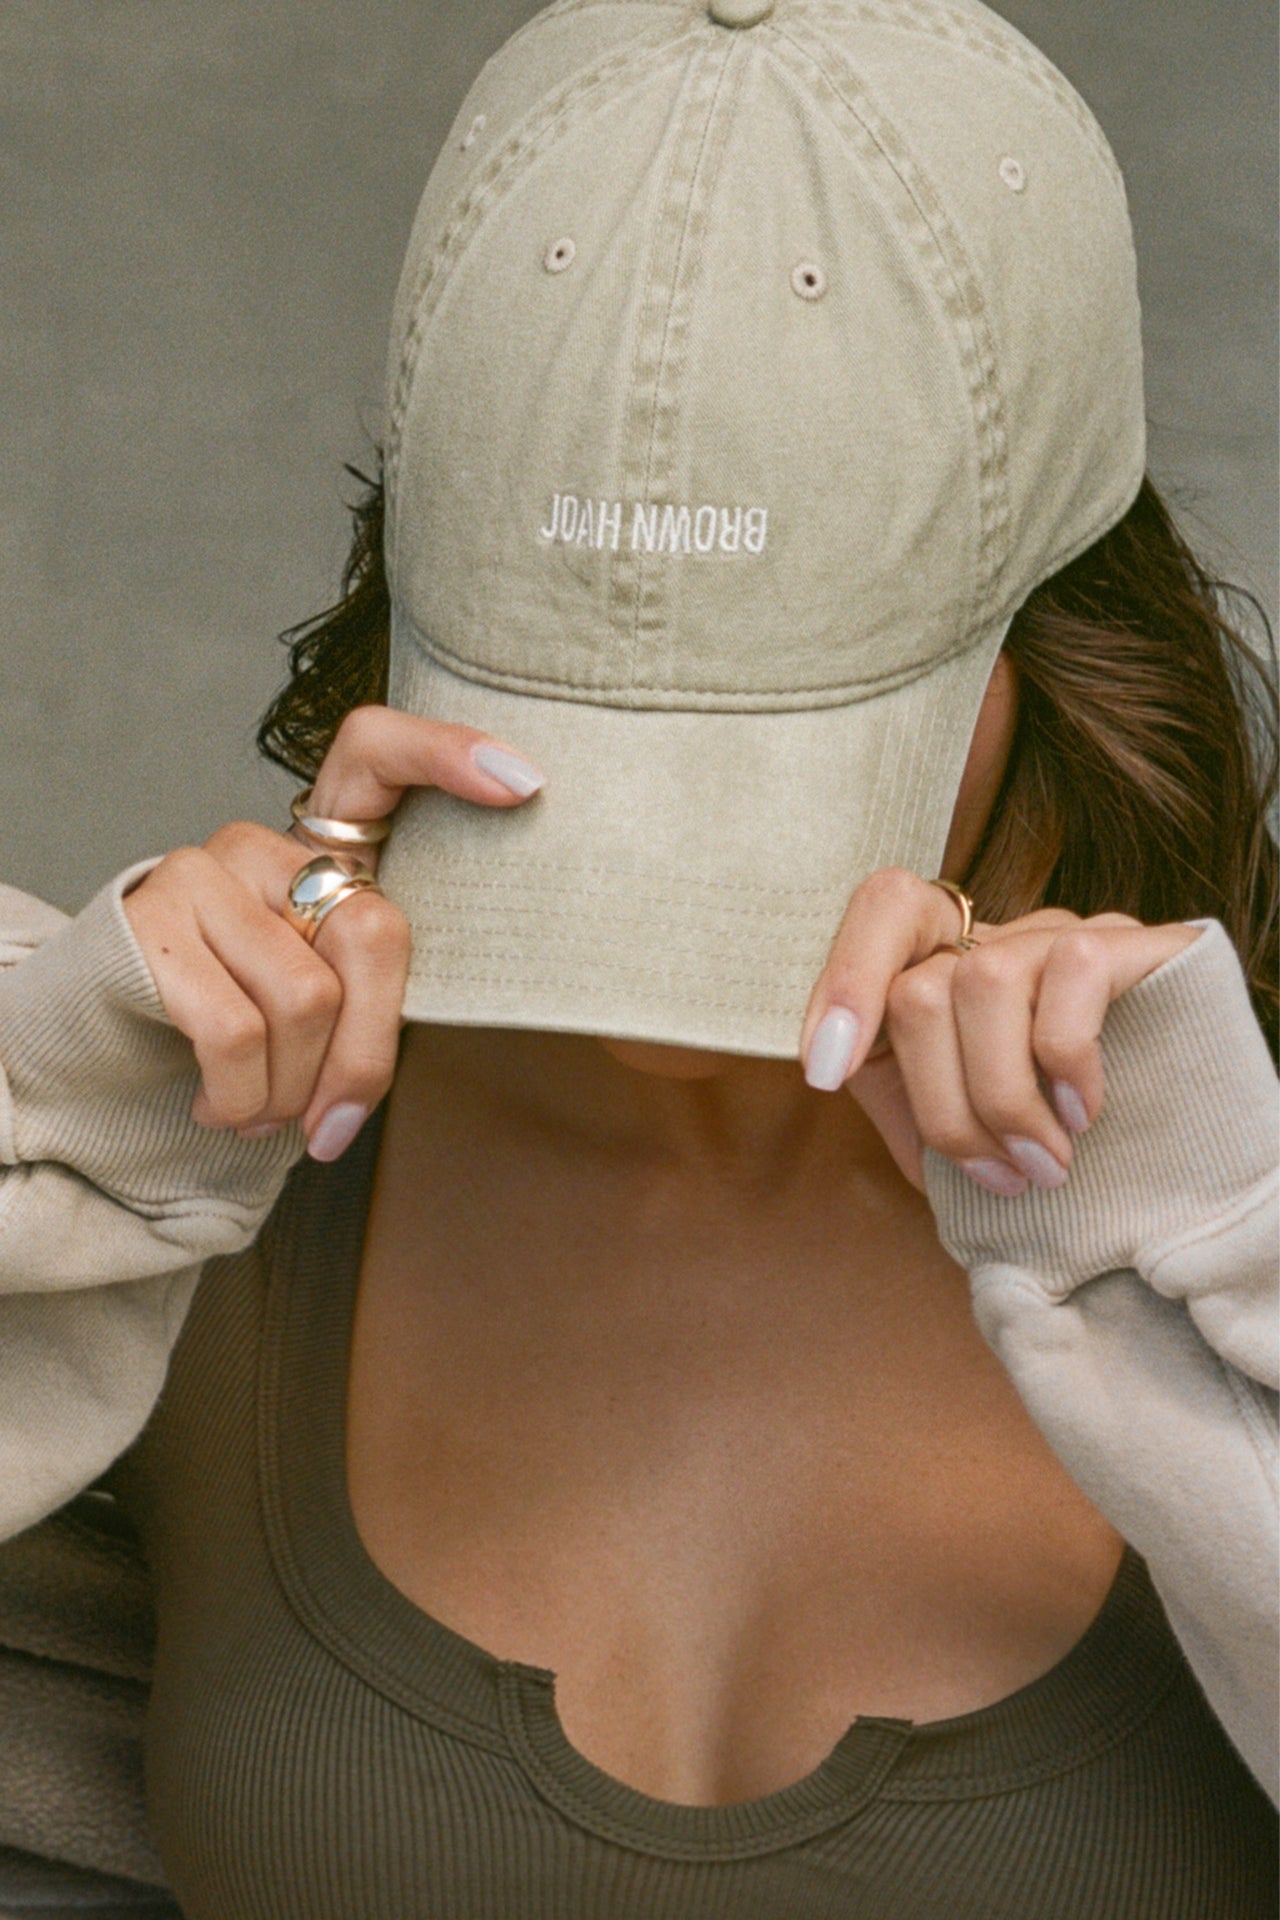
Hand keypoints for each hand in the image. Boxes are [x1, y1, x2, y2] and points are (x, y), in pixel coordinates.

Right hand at [122, 707, 545, 1158]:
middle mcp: (263, 843)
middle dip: (366, 1060)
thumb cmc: (242, 1025)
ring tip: (264, 1115)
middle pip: (371, 934)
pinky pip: (237, 1031)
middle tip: (331, 1124)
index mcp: (324, 846)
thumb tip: (377, 1094)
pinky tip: (222, 1107)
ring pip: (306, 1000)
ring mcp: (203, 870)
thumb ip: (371, 1000)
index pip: (379, 751)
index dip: (447, 754)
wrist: (103, 1044)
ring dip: (293, 1093)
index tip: (523, 782)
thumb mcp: (323, 1003)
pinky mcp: (151, 919)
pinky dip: (242, 1098)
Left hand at [798, 869, 1201, 1195]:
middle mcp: (998, 934)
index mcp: (944, 966)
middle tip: (997, 1178)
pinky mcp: (1130, 944)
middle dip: (944, 1107)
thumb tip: (832, 1070)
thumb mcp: (954, 1120)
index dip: (846, 977)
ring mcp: (1062, 931)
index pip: (883, 907)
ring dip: (1005, 1098)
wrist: (1176, 1135)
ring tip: (1043, 1166)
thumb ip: (897, 1094)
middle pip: (919, 989)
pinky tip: (1085, 1115)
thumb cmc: (1043, 1132)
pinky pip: (1071, 973)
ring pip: (983, 980)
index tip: (828, 1071)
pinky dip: (1066, 1061)